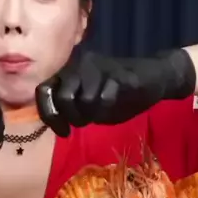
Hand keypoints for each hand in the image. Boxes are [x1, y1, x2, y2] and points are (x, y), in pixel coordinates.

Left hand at [35, 49, 195, 136]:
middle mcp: (78, 65)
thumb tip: (54, 121)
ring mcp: (98, 67)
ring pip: (85, 99)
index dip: (49, 114)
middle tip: (86, 122)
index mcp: (67, 73)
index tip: (64, 131)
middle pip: (63, 98)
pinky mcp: (118, 74)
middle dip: (74, 117)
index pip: (43, 91)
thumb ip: (68, 109)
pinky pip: (105, 98)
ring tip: (103, 111)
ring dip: (94, 113)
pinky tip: (117, 102)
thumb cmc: (117, 93)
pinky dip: (109, 107)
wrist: (154, 78)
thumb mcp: (87, 105)